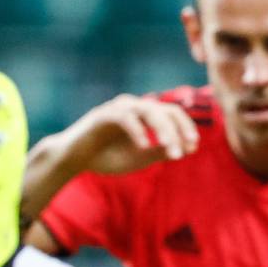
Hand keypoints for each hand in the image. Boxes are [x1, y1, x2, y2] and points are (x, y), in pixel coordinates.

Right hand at [57, 94, 198, 174]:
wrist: (74, 159)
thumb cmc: (106, 157)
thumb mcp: (140, 157)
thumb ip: (160, 151)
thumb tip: (188, 148)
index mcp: (145, 115)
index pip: (173, 114)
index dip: (186, 128)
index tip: (193, 147)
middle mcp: (134, 107)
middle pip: (165, 110)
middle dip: (178, 130)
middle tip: (184, 150)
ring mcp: (119, 108)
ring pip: (149, 110)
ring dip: (163, 130)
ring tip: (170, 149)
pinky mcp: (103, 114)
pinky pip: (125, 117)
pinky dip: (137, 131)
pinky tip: (143, 146)